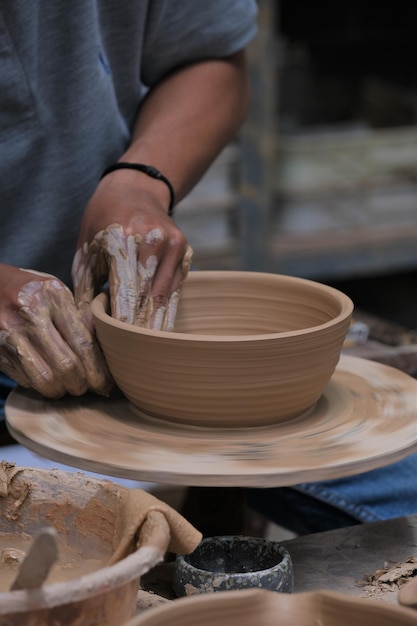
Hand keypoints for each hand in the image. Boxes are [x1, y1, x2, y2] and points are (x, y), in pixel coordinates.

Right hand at [0, 265, 112, 397]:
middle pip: (66, 366)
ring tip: (69, 386)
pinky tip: (49, 379)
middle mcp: (30, 316)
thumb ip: (82, 317)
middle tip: (89, 388)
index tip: (107, 385)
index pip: (83, 344)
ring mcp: (9, 335)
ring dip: (62, 390)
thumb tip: (108, 351)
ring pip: (44, 380)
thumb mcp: (60, 292)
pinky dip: (41, 385)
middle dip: (82, 385)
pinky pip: (26, 380)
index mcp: (53, 297)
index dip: (99, 371)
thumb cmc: (35, 290)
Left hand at [72, 169, 192, 329]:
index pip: (126, 291)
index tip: (122, 344)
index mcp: (121, 237)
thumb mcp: (86, 248)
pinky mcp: (184, 247)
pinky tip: (159, 321)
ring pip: (165, 294)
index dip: (124, 321)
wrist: (134, 187)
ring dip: (156, 319)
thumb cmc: (102, 219)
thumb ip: (86, 285)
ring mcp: (172, 242)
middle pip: (148, 296)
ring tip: (149, 344)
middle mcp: (151, 239)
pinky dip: (166, 303)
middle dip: (140, 325)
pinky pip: (176, 284)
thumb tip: (87, 324)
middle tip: (136, 351)